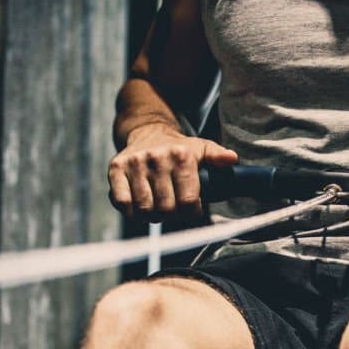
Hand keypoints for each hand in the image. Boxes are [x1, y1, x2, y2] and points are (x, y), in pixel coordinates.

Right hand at [108, 124, 238, 221]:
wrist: (148, 132)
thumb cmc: (178, 149)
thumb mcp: (201, 148)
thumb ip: (217, 156)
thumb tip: (232, 159)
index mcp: (181, 156)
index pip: (188, 201)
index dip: (191, 212)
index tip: (190, 209)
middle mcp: (157, 158)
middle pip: (167, 209)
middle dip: (172, 215)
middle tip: (172, 210)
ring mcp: (135, 163)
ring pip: (145, 209)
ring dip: (152, 216)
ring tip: (157, 208)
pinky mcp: (116, 168)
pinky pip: (123, 203)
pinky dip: (132, 212)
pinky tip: (140, 207)